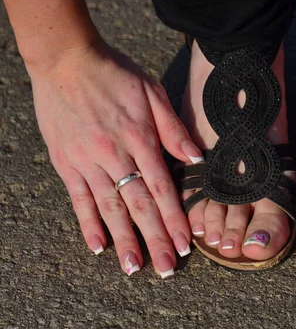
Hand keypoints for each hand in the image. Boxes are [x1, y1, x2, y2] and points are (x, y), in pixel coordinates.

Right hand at [30, 43, 203, 275]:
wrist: (65, 59)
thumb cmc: (115, 73)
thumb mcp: (152, 92)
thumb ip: (174, 129)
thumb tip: (197, 159)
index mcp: (139, 138)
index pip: (161, 188)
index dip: (174, 219)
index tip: (185, 244)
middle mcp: (113, 154)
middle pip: (138, 205)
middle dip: (154, 239)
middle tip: (165, 269)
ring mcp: (87, 160)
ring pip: (109, 208)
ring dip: (123, 240)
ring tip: (133, 268)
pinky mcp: (66, 162)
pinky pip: (79, 198)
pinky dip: (88, 223)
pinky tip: (98, 245)